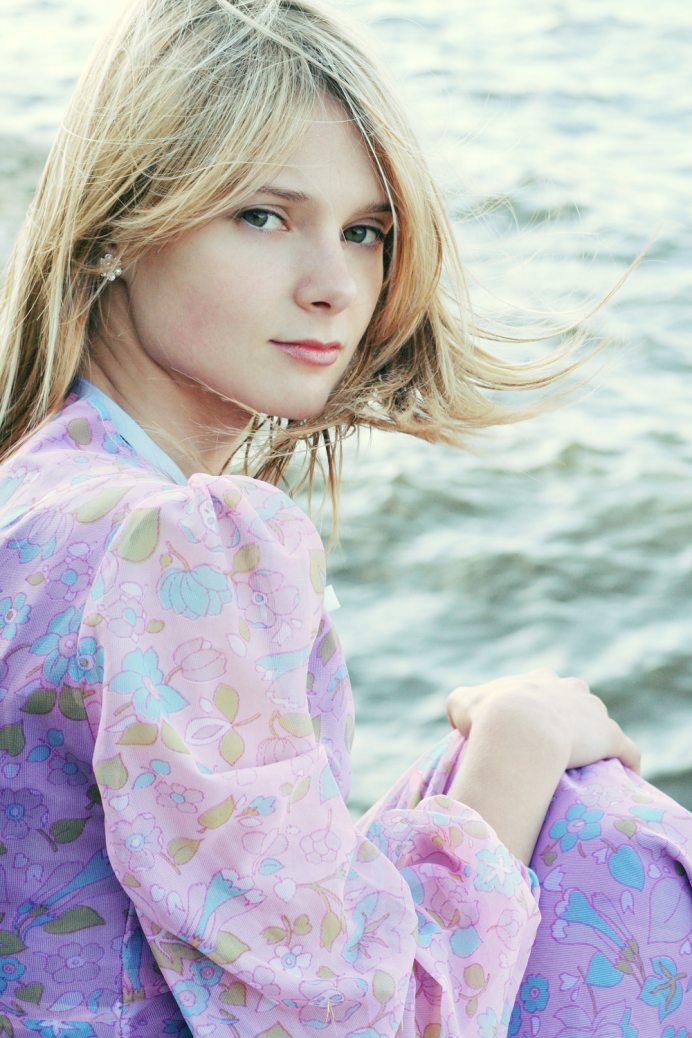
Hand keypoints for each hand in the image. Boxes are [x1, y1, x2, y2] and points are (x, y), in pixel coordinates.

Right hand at [444, 669, 640, 861]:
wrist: (520, 730)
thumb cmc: (489, 715)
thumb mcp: (461, 703)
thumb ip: (462, 703)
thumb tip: (462, 716)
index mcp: (540, 679)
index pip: (542, 689)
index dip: (532, 710)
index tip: (522, 732)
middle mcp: (572, 688)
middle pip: (575, 703)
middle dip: (566, 721)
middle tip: (549, 751)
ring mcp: (594, 712)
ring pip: (599, 725)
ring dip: (593, 742)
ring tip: (582, 767)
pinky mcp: (612, 737)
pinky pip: (627, 751)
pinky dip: (626, 762)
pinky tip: (621, 777)